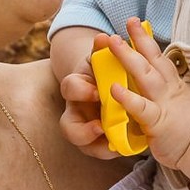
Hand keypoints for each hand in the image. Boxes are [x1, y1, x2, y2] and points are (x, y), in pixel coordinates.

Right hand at [58, 37, 118, 160]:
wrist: (106, 84)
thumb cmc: (102, 70)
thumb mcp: (101, 59)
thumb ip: (102, 50)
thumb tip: (103, 37)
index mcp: (78, 87)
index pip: (70, 88)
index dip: (81, 91)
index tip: (97, 92)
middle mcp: (78, 111)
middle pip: (68, 127)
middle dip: (83, 131)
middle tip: (100, 127)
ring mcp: (87, 128)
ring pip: (83, 146)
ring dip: (96, 147)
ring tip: (112, 146)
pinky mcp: (98, 141)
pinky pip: (99, 151)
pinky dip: (108, 151)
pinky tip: (121, 148)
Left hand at [102, 18, 189, 169]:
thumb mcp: (188, 108)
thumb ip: (175, 99)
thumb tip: (167, 96)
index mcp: (175, 87)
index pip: (161, 60)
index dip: (148, 43)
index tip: (138, 27)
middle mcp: (169, 91)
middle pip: (153, 59)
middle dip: (140, 39)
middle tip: (129, 21)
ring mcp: (163, 104)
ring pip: (145, 75)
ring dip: (128, 57)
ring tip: (114, 42)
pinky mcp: (157, 122)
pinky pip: (141, 108)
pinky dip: (128, 98)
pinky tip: (114, 88)